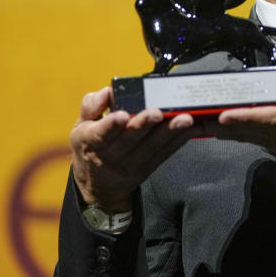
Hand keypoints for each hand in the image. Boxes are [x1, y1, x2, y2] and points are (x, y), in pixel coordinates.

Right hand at [70, 87, 203, 211]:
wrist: (98, 184)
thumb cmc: (90, 146)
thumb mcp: (81, 126)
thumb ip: (92, 106)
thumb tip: (108, 92)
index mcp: (91, 142)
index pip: (101, 134)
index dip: (111, 125)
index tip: (123, 115)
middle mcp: (113, 155)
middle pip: (131, 139)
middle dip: (146, 124)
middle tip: (158, 112)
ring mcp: (133, 164)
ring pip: (154, 146)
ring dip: (171, 131)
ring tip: (185, 119)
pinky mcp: (150, 166)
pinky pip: (167, 152)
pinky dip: (181, 139)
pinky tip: (194, 127)